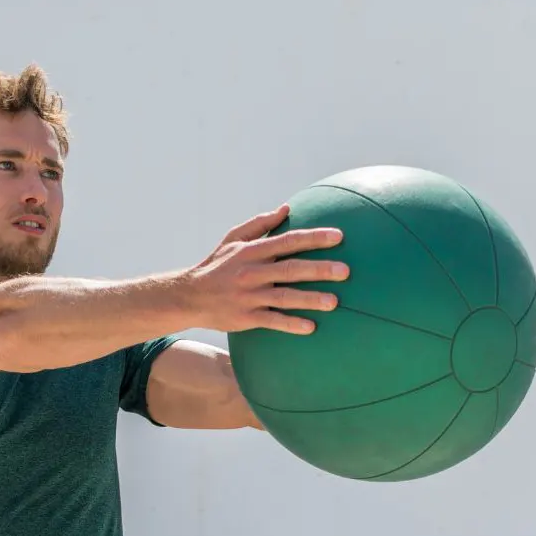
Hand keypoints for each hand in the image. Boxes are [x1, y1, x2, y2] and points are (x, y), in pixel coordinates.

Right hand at [176, 204, 347, 334]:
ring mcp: (250, 296)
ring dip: (310, 299)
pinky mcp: (246, 318)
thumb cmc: (217, 265)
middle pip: (291, 269)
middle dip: (319, 270)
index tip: (338, 236)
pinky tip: (310, 327)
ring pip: (285, 297)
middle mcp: (253, 273)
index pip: (288, 241)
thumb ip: (259, 223)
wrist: (190, 297)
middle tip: (346, 271)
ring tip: (335, 302)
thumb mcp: (232, 239)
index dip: (314, 238)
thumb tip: (286, 208)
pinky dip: (291, 324)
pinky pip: (272, 321)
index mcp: (252, 251)